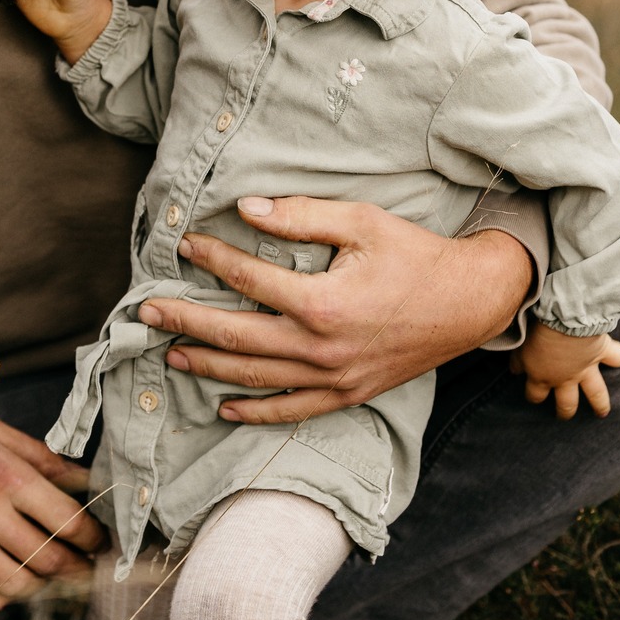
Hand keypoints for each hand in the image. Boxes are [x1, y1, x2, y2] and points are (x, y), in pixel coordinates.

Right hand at [0, 392, 105, 612]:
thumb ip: (38, 456)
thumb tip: (82, 478)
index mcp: (5, 473)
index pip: (68, 519)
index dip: (94, 538)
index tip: (101, 542)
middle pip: (49, 559)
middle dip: (79, 570)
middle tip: (88, 569)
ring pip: (18, 585)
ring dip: (45, 589)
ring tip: (54, 580)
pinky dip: (1, 601)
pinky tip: (10, 588)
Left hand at [137, 195, 533, 425]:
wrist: (470, 303)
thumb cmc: (416, 255)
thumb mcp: (362, 222)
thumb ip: (301, 217)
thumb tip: (247, 208)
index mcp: (321, 302)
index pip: (248, 279)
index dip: (212, 260)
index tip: (186, 246)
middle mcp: (320, 347)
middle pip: (236, 336)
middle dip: (187, 322)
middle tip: (148, 312)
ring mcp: (333, 377)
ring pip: (256, 377)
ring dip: (209, 365)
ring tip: (172, 353)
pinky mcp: (347, 394)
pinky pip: (292, 410)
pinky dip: (255, 411)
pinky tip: (223, 405)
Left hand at [510, 322, 619, 418]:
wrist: (564, 321)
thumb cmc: (537, 332)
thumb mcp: (520, 348)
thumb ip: (518, 362)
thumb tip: (515, 371)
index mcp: (542, 376)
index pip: (536, 395)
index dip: (534, 397)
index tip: (535, 397)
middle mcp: (565, 378)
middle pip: (567, 404)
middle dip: (565, 412)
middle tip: (565, 416)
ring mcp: (586, 369)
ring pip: (596, 394)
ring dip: (600, 404)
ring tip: (602, 412)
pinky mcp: (602, 354)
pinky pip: (616, 358)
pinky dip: (618, 357)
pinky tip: (619, 359)